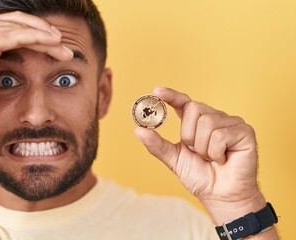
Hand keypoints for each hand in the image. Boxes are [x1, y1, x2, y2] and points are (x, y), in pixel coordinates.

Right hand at [0, 11, 72, 113]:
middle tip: (66, 43)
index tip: (53, 41)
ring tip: (66, 48)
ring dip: (47, 37)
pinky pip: (18, 36)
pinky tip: (54, 44)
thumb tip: (13, 59)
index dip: (34, 29)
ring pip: (22, 28)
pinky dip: (38, 39)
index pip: (11, 22)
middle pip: (18, 22)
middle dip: (45, 31)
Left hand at [134, 87, 264, 223]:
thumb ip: (157, 144)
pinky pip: (220, 135)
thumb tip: (138, 130)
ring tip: (212, 158)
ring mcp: (231, 123)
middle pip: (193, 109)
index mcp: (197, 122)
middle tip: (196, 152)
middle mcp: (215, 118)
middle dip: (189, 135)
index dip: (171, 95)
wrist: (220, 197)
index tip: (156, 92)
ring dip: (203, 147)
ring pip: (207, 122)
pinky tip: (223, 159)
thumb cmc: (200, 176)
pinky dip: (216, 152)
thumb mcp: (174, 158)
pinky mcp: (245, 132)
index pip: (184, 102)